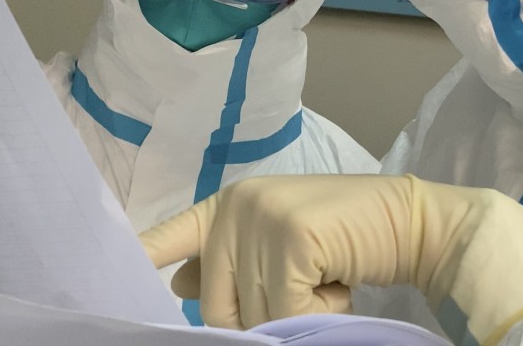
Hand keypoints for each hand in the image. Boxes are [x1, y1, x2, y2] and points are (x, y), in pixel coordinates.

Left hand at [139, 174, 522, 345]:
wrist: (412, 222)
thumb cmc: (348, 238)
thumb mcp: (279, 247)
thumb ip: (231, 263)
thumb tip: (177, 286)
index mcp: (227, 204)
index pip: (167, 237)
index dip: (139, 262)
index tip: (110, 285)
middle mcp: (235, 204)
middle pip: (218, 306)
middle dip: (264, 317)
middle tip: (310, 287)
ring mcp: (260, 217)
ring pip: (254, 315)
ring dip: (298, 315)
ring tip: (329, 278)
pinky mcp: (288, 236)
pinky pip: (286, 313)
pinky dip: (320, 314)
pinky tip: (342, 281)